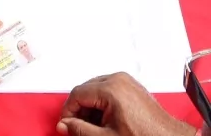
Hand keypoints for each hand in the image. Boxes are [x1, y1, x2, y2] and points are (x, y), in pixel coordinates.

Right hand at [57, 72, 194, 135]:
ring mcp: (126, 81)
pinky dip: (101, 104)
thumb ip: (81, 130)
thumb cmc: (145, 135)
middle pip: (85, 90)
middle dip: (79, 110)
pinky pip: (107, 90)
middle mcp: (118, 80)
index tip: (66, 124)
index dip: (68, 111)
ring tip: (93, 127)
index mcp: (111, 89)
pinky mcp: (131, 86)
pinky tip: (104, 121)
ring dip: (90, 108)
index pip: (77, 94)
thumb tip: (65, 125)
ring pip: (95, 89)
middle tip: (76, 128)